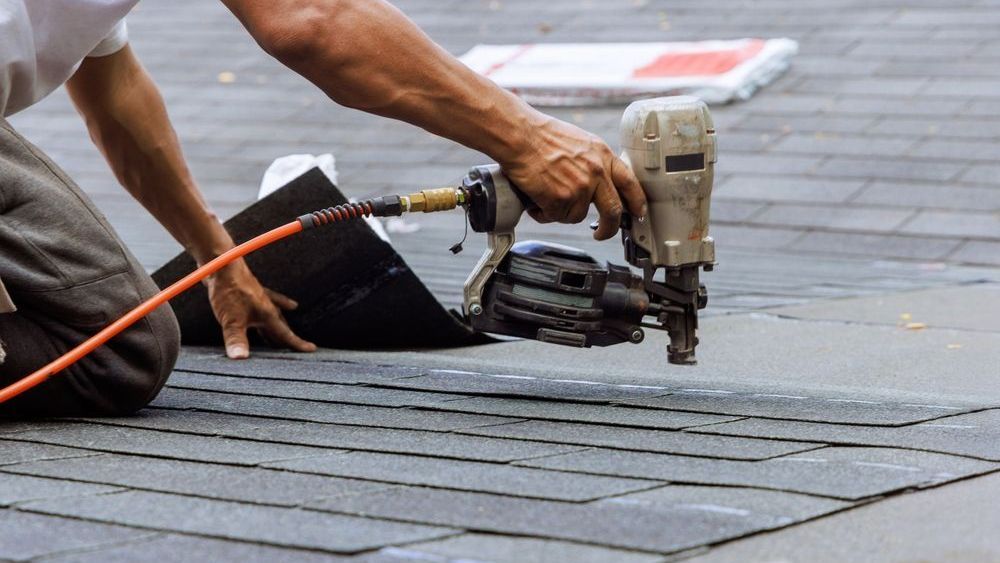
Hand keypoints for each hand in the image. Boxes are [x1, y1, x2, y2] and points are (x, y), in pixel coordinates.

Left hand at [204, 259, 316, 358]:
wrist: (223, 265)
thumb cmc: (229, 290)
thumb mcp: (232, 320)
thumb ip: (237, 340)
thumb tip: (240, 358)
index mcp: (267, 315)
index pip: (285, 334)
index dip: (297, 343)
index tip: (312, 349)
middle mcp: (266, 307)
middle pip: (280, 326)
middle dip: (288, 337)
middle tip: (296, 348)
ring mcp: (259, 298)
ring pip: (275, 314)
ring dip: (280, 324)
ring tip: (285, 330)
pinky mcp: (251, 291)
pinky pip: (268, 299)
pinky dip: (277, 302)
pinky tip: (285, 304)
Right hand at [500, 116, 646, 239]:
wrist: (520, 136)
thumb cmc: (541, 136)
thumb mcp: (580, 143)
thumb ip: (593, 162)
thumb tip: (597, 182)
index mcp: (603, 155)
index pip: (630, 183)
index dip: (637, 202)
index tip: (637, 214)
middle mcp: (596, 172)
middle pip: (613, 210)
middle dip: (609, 228)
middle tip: (601, 233)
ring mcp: (580, 187)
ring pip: (577, 216)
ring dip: (561, 212)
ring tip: (545, 196)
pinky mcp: (561, 199)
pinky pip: (556, 217)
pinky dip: (543, 213)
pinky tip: (536, 199)